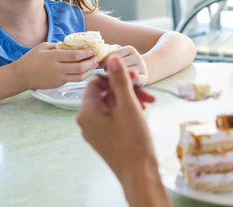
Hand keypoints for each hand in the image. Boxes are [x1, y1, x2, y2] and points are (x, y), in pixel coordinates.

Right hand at [14, 42, 98, 89]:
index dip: (86, 52)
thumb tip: (72, 44)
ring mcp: (58, 78)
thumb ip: (57, 45)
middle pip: (80, 66)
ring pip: (79, 76)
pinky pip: (73, 80)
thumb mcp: (43, 47)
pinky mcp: (58, 84)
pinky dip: (82, 75)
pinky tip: (86, 71)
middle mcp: (57, 68)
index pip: (74, 55)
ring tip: (94, 65)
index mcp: (53, 56)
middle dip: (91, 62)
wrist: (21, 75)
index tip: (93, 49)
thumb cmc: (31, 59)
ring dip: (89, 70)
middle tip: (97, 57)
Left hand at [77, 56, 171, 206]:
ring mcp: (94, 132)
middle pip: (104, 94)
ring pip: (109, 106)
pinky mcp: (103, 140)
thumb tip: (112, 58)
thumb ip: (119, 80)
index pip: (96, 82)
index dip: (115, 77)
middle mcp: (85, 121)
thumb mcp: (128, 106)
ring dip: (128, 100)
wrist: (139, 174)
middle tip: (145, 91)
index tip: (133, 78)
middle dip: (125, 89)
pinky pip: (111, 118)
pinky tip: (141, 113)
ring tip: (147, 103)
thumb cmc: (133, 142)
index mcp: (86, 111)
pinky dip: (125, 112)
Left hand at [99, 45, 148, 84]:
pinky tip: (127, 81)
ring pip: (126, 71)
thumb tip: (97, 53)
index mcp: (130, 49)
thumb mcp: (120, 54)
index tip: (100, 66)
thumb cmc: (126, 63)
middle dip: (110, 68)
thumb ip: (109, 52)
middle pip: (120, 63)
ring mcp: (142, 67)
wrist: (143, 71)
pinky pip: (138, 78)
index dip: (105, 61)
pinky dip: (132, 79)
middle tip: (105, 72)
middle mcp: (137, 57)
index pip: (114, 54)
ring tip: (111, 78)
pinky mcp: (144, 78)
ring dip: (117, 76)